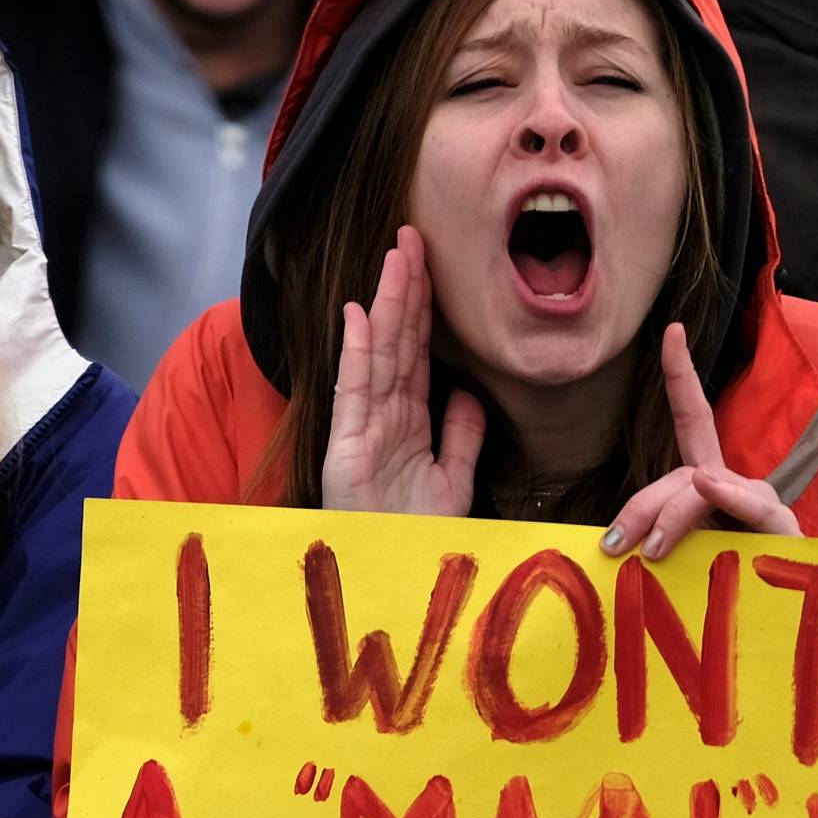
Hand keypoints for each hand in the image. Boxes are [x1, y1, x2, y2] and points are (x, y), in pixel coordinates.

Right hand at [321, 224, 485, 518]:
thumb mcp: (453, 482)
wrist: (398, 580)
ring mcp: (363, 431)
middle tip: (412, 237)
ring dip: (386, 305)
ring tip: (395, 257)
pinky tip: (360, 315)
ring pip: (379, 356)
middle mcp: (383, 418)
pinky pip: (354, 392)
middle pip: (397, 343)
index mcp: (409, 422)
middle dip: (405, 290)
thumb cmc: (417, 537)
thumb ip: (462, 436)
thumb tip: (470, 392)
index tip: (430, 264)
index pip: (417, 353)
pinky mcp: (347, 450)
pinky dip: (357, 353)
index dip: (424, 309)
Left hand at [600, 323, 801, 562]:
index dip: (682, 377)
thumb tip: (614, 547)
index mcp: (711, 486)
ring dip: (674, 516)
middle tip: (615, 543)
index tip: (673, 330)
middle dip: (644, 503)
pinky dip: (728, 497)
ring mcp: (760, 505)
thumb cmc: (728, 586)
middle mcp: (735, 486)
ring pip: (705, 491)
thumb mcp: (684, 562)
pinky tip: (707, 484)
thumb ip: (656, 542)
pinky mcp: (781, 527)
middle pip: (681, 472)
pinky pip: (752, 507)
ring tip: (653, 549)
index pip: (691, 424)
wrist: (792, 617)